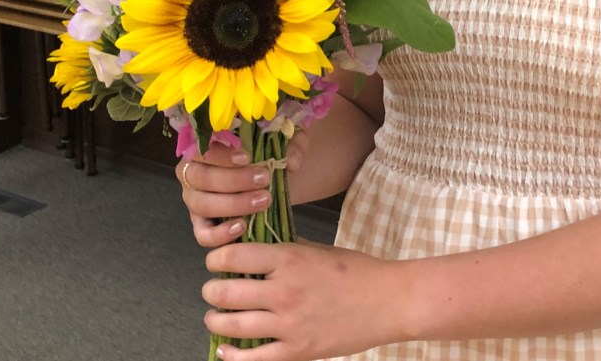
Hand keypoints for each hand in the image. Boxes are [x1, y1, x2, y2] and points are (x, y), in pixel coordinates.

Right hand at [177, 133, 308, 247]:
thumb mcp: (288, 139)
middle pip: (201, 178)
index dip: (222, 155)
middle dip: (234, 180)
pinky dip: (219, 234)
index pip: (202, 148)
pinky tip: (242, 227)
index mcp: (205, 145)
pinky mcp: (202, 224)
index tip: (248, 158)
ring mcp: (194, 200)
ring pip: (202, 204)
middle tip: (264, 180)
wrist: (271, 178)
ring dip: (233, 204)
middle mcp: (192, 173)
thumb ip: (294, 143)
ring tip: (263, 201)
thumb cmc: (269, 151)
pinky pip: (202, 234)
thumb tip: (291, 162)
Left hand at [202, 241, 410, 360]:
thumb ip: (287, 251)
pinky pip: (253, 359)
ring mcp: (289, 324)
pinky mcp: (298, 351)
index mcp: (290, 258)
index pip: (235, 256)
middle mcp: (284, 291)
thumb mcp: (319, 250)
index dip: (216, 258)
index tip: (215, 261)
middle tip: (212, 290)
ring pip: (233, 326)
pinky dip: (232, 355)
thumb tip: (257, 251)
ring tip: (214, 317)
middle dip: (212, 291)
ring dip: (216, 321)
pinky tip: (225, 350)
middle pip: (226, 292)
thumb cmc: (357, 271)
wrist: (388, 300)